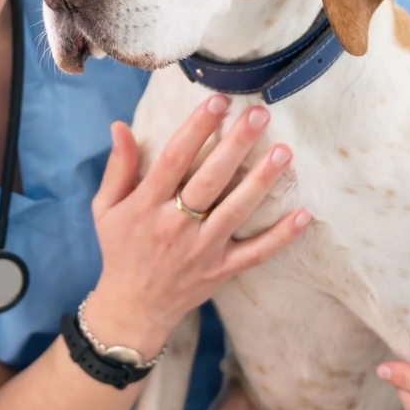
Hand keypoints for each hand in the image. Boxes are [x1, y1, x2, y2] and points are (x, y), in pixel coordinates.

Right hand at [85, 95, 311, 359]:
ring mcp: (202, 249)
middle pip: (210, 179)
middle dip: (235, 144)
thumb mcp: (106, 207)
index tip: (217, 101)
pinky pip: (256, 253)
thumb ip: (118, 167)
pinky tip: (303, 214)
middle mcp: (175, 225)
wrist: (132, 308)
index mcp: (146, 205)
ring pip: (236, 210)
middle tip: (258, 114)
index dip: (196, 127)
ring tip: (283, 151)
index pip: (174, 158)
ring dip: (261, 181)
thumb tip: (120, 126)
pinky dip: (281, 236)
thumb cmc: (119, 249)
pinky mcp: (221, 270)